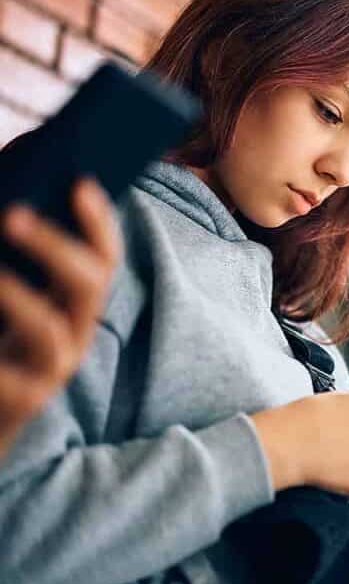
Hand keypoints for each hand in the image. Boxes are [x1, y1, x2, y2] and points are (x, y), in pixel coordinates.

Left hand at [0, 179, 119, 453]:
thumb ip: (15, 253)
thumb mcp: (11, 293)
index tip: (80, 183)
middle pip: (88, 285)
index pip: (103, 258)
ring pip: (49, 329)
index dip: (99, 223)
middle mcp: (74, 331)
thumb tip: (9, 196)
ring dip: (16, 296)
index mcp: (73, 302)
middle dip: (56, 247)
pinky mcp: (24, 400)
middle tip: (12, 214)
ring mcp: (53, 368)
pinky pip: (10, 376)